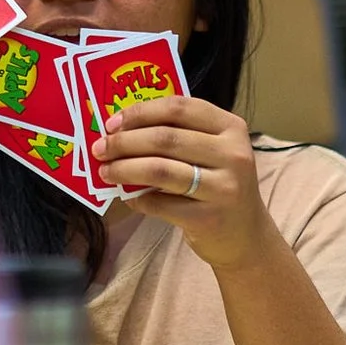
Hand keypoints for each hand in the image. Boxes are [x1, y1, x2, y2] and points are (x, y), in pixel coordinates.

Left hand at [91, 95, 274, 269]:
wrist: (245, 236)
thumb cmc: (219, 186)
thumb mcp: (212, 153)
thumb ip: (178, 136)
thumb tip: (120, 129)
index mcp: (231, 128)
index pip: (179, 108)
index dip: (141, 112)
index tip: (112, 122)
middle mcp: (232, 154)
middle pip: (165, 138)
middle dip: (124, 142)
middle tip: (100, 148)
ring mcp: (223, 187)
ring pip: (159, 169)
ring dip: (124, 169)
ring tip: (105, 171)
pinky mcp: (208, 218)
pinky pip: (159, 203)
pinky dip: (137, 198)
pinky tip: (127, 196)